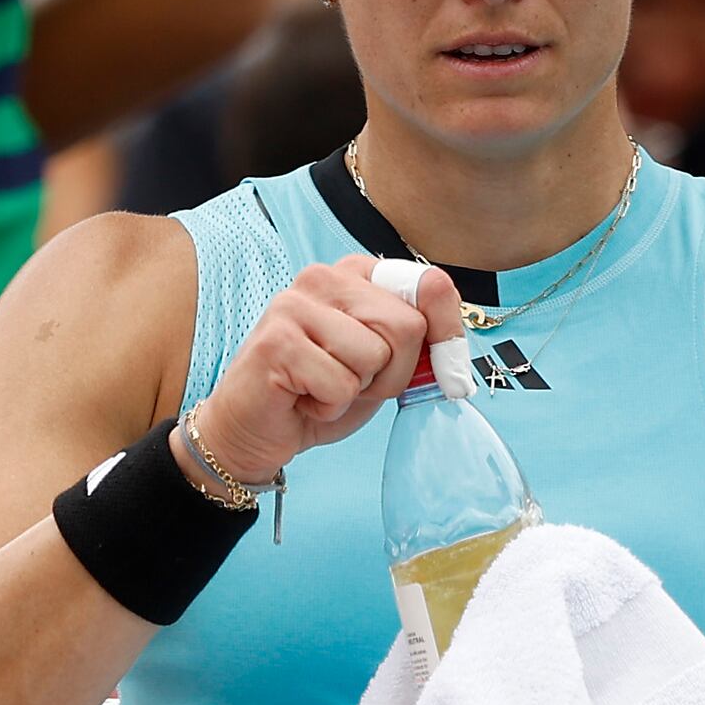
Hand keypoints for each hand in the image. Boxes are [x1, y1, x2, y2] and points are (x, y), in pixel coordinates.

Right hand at [191, 254, 429, 481]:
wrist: (254, 431)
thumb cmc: (318, 394)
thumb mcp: (384, 367)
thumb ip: (418, 344)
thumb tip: (450, 345)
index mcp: (355, 273)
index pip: (431, 287)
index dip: (445, 337)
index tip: (443, 372)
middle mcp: (324, 276)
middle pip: (407, 325)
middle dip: (391, 374)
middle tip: (351, 382)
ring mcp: (295, 303)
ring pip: (374, 356)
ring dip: (356, 391)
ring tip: (321, 388)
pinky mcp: (277, 340)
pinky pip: (340, 385)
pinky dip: (328, 408)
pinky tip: (301, 399)